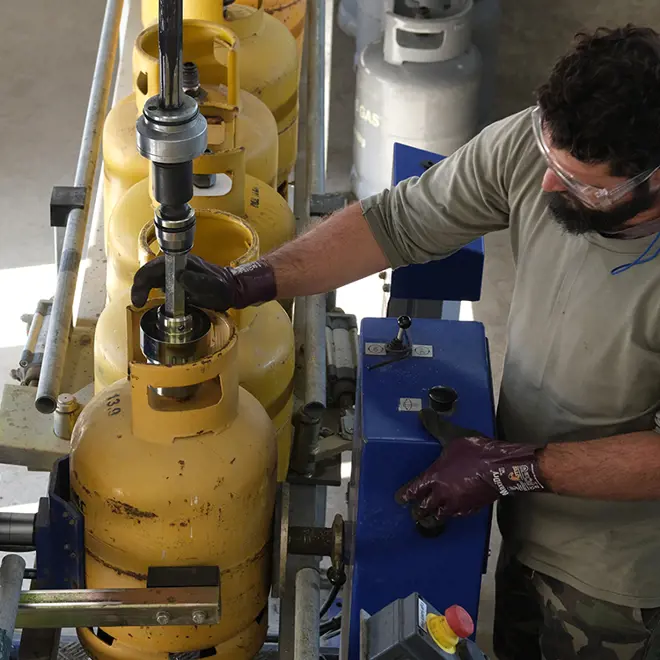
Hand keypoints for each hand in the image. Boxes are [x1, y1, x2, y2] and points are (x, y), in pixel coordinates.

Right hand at [131, 255, 276, 310]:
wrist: (232, 290)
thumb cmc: (223, 287)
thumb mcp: (213, 286)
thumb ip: (198, 282)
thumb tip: (181, 277)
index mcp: (183, 263)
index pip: (156, 266)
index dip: (144, 278)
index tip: (140, 295)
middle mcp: (176, 266)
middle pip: (150, 271)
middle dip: (140, 285)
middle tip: (138, 301)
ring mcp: (176, 273)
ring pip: (153, 277)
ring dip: (144, 288)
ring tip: (141, 301)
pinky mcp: (177, 282)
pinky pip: (160, 284)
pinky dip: (152, 292)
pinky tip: (151, 300)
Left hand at [396, 410, 544, 519]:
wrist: (501, 467)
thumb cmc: (475, 452)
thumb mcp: (451, 436)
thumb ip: (435, 427)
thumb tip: (422, 415)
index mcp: (434, 477)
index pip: (414, 490)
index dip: (405, 495)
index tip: (400, 499)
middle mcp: (443, 494)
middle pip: (426, 508)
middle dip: (419, 511)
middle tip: (415, 513)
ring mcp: (458, 503)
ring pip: (442, 515)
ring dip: (435, 516)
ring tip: (431, 518)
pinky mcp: (472, 508)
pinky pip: (458, 515)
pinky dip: (453, 515)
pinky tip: (454, 512)